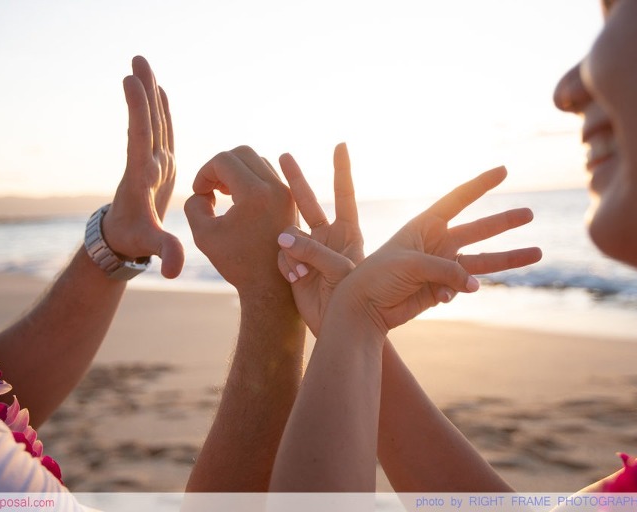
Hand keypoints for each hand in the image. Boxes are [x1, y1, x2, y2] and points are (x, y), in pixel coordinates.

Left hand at [101, 56, 183, 277]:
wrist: (122, 238)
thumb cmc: (135, 240)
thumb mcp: (151, 246)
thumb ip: (165, 252)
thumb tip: (172, 270)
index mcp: (141, 178)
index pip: (139, 139)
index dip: (138, 111)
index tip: (132, 83)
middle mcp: (145, 164)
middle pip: (144, 122)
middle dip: (142, 92)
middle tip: (137, 60)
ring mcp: (151, 161)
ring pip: (150, 121)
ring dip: (148, 93)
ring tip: (142, 63)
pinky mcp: (158, 162)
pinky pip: (159, 130)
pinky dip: (159, 109)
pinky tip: (158, 90)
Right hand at [185, 146, 296, 296]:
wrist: (271, 286)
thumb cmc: (237, 263)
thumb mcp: (203, 234)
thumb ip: (194, 205)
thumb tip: (203, 192)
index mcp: (255, 194)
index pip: (223, 161)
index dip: (204, 173)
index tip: (198, 193)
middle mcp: (276, 188)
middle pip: (242, 153)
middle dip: (220, 166)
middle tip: (210, 188)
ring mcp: (287, 193)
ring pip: (258, 161)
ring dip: (236, 170)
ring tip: (223, 193)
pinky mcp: (291, 200)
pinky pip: (270, 174)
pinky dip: (251, 178)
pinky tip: (240, 198)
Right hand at [276, 143, 362, 335]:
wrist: (341, 325)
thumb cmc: (355, 299)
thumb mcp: (340, 270)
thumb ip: (313, 252)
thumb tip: (283, 240)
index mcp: (348, 233)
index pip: (344, 195)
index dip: (342, 169)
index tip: (340, 145)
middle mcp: (327, 237)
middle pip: (308, 201)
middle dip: (296, 178)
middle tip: (284, 157)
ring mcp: (309, 251)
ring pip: (288, 230)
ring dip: (288, 243)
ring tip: (298, 264)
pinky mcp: (294, 265)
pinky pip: (280, 255)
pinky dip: (284, 264)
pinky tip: (296, 279)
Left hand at [278, 159, 541, 333]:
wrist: (363, 309)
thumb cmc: (377, 277)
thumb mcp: (411, 265)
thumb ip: (447, 271)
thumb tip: (475, 286)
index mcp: (424, 225)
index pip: (458, 199)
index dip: (480, 184)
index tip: (503, 170)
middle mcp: (436, 243)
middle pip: (478, 228)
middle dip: (503, 222)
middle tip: (530, 213)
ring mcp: (441, 267)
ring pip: (481, 259)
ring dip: (508, 257)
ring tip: (538, 253)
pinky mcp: (441, 290)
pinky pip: (462, 287)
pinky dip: (458, 291)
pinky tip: (446, 296)